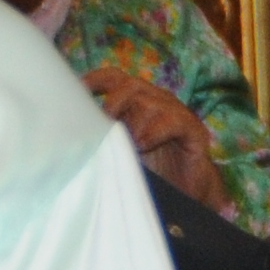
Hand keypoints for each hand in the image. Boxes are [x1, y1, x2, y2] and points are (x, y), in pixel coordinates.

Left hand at [85, 69, 221, 207]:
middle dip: (113, 104)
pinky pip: (172, 121)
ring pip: (149, 103)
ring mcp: (176, 113)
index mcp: (138, 101)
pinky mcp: (193, 130)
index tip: (78, 91)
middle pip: (130, 85)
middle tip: (105, 125)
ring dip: (133, 124)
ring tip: (128, 145)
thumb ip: (105, 134)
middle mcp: (157, 101)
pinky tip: (144, 145)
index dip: (95, 79)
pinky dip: (154, 132)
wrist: (187, 191)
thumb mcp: (122, 149)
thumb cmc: (152, 169)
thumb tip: (75, 130)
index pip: (115, 78)